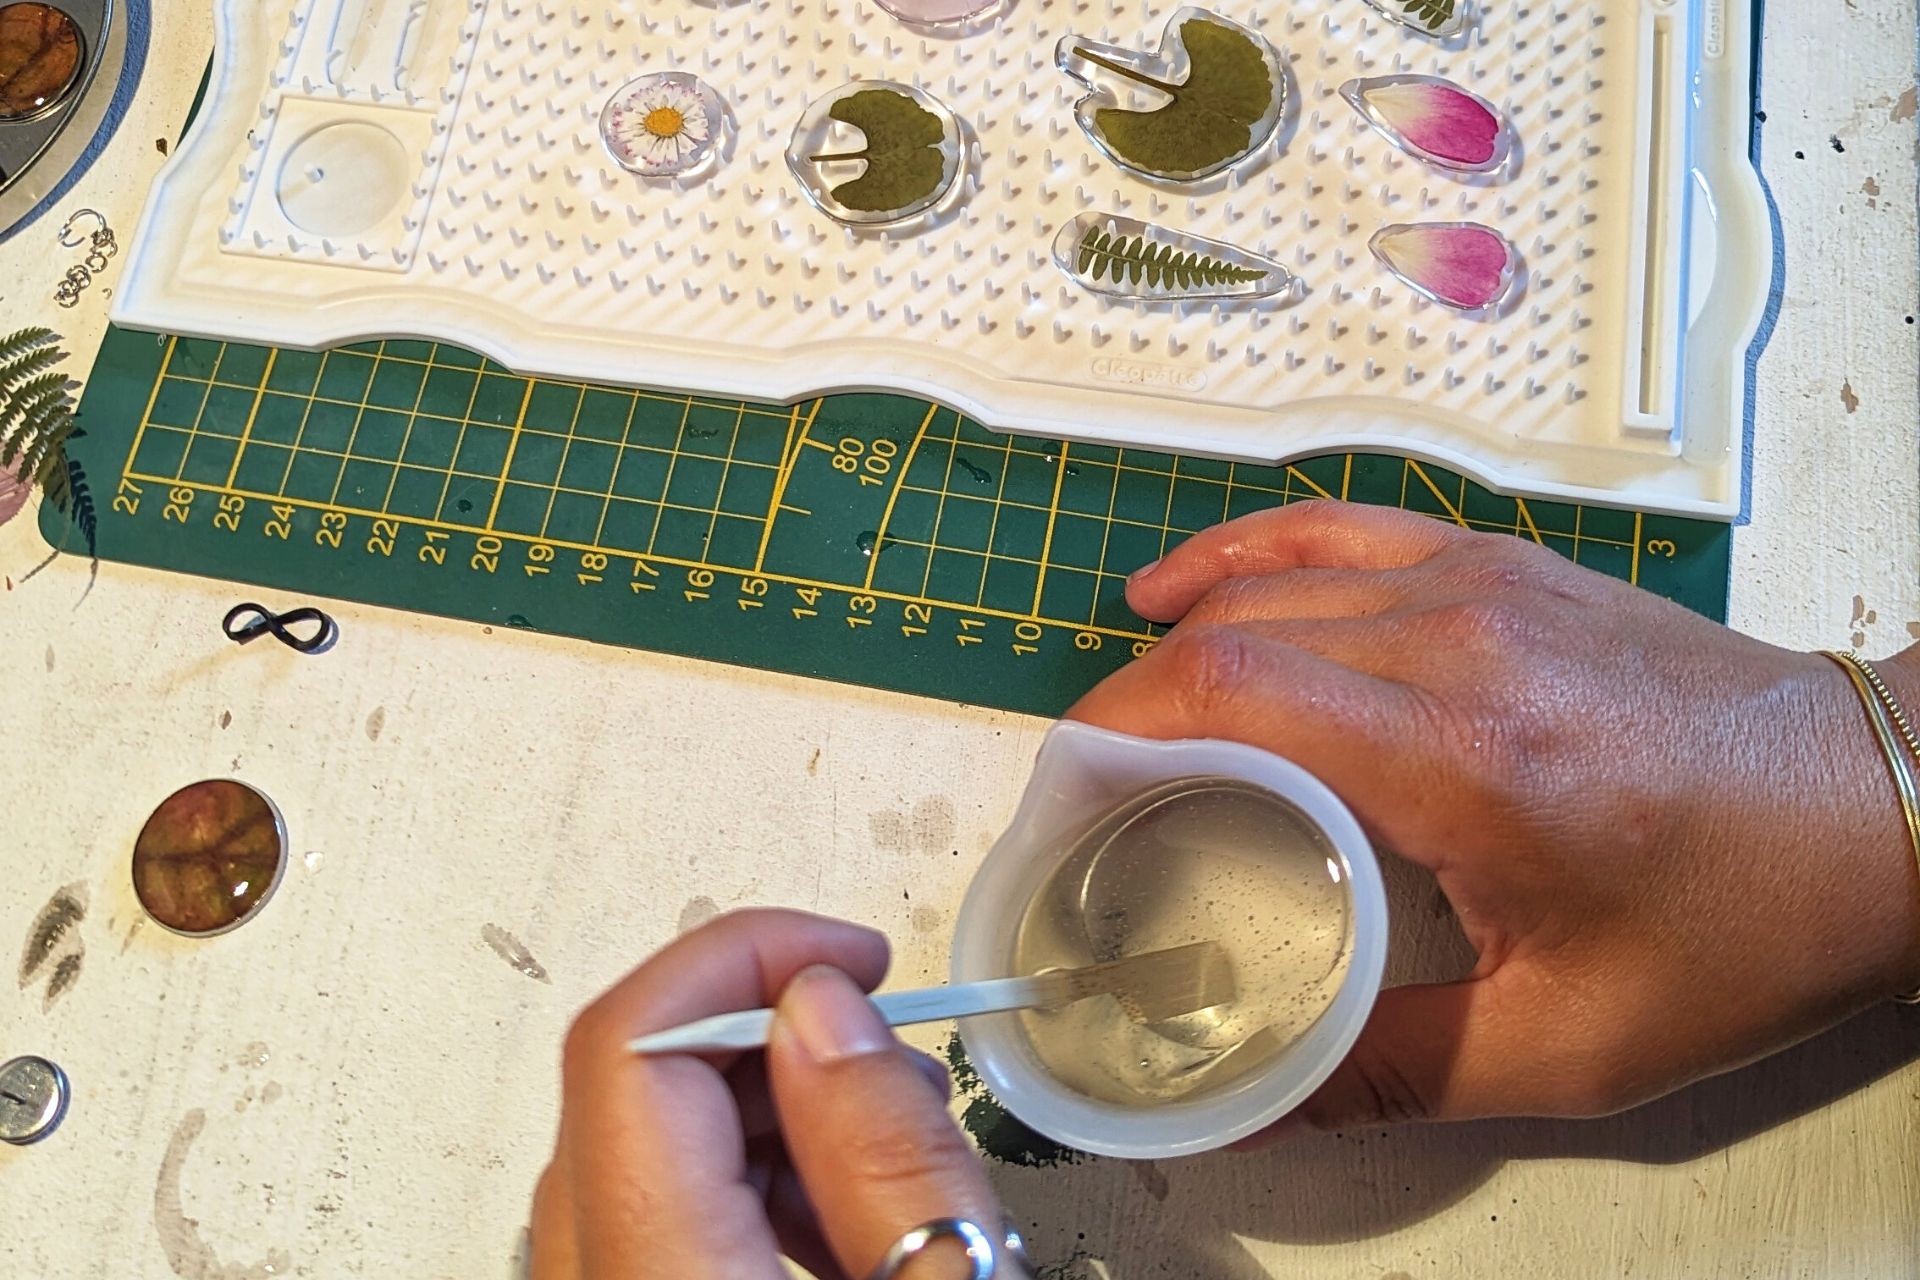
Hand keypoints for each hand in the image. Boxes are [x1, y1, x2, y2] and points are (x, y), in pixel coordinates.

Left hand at [532, 909, 1002, 1278]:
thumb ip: (888, 1158)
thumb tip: (823, 1008)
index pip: (628, 1051)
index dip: (738, 963)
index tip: (848, 957)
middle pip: (622, 1096)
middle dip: (761, 1033)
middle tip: (884, 1037)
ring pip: (632, 1162)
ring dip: (756, 1111)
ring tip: (889, 1136)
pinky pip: (642, 1227)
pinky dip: (734, 1187)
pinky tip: (838, 1215)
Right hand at [1068, 501, 1919, 1127]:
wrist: (1883, 809)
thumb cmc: (1746, 922)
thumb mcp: (1568, 1042)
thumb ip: (1390, 1074)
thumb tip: (1255, 1106)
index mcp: (1467, 754)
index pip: (1231, 694)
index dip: (1115, 736)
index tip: (1069, 806)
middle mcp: (1461, 640)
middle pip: (1230, 638)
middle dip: (1129, 713)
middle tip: (1094, 806)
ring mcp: (1482, 583)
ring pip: (1271, 584)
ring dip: (1175, 646)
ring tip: (1122, 724)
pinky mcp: (1503, 565)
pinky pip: (1336, 531)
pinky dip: (1242, 551)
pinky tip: (1181, 586)